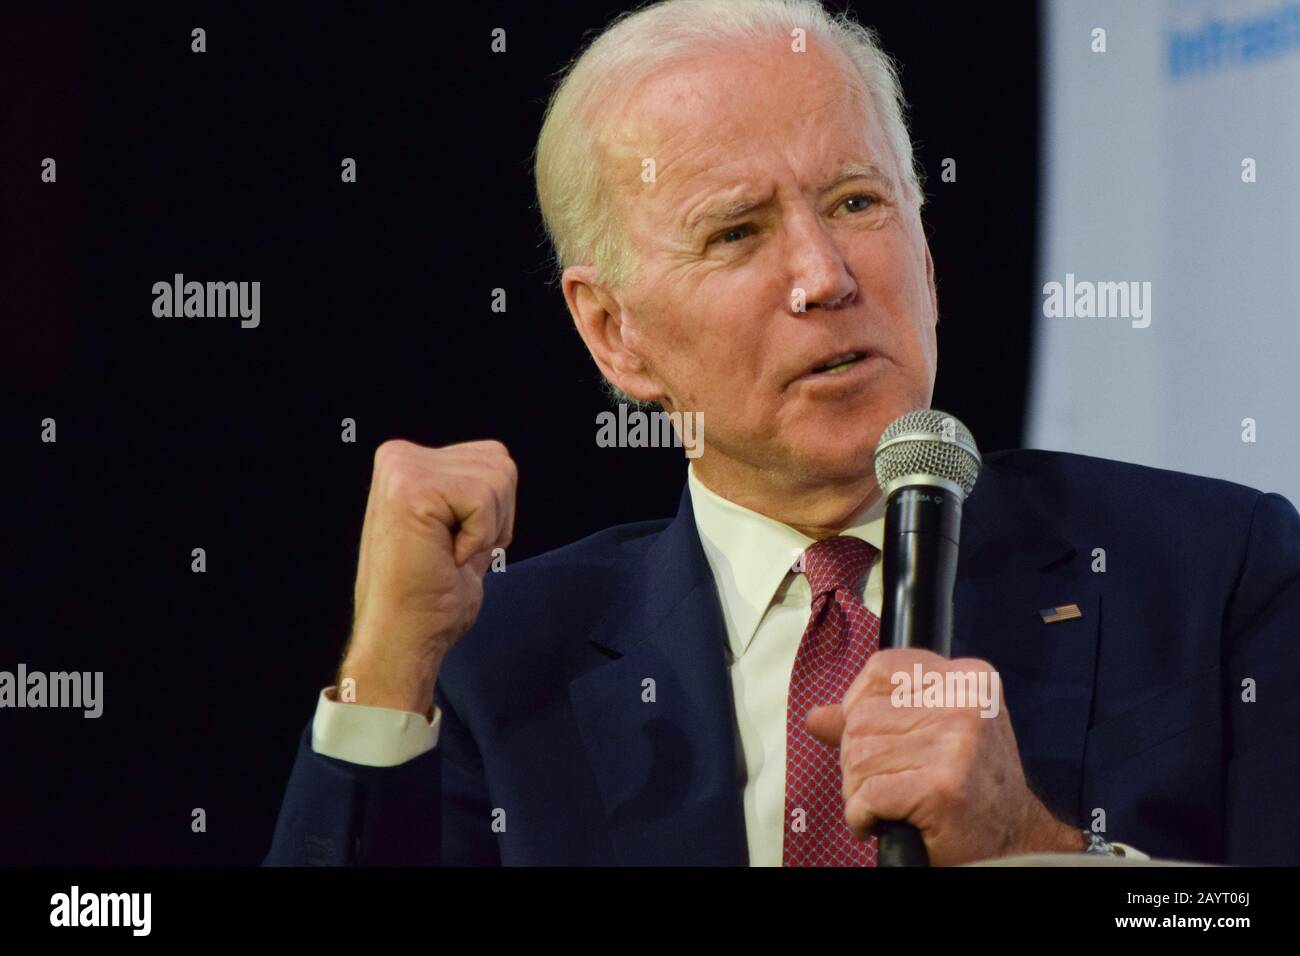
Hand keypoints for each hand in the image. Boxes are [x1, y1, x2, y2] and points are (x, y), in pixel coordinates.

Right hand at [337, 438, 516, 712]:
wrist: (400, 639)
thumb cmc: (426, 600)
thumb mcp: (457, 531)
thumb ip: (472, 498)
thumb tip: (501, 473)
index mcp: (407, 464)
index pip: (493, 460)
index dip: (494, 513)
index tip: (455, 547)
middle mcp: (399, 456)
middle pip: (501, 463)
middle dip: (495, 519)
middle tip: (452, 555)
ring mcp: (402, 468)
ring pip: (498, 478)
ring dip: (485, 530)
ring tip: (446, 555)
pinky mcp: (412, 488)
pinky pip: (484, 499)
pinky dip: (478, 537)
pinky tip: (445, 557)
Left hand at [805, 648, 1083, 865]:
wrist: (1015, 842)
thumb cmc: (969, 785)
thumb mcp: (931, 734)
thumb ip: (874, 718)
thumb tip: (816, 717)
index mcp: (966, 677)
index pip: (879, 670)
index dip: (860, 706)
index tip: (879, 737)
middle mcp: (965, 701)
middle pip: (861, 717)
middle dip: (859, 757)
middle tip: (892, 782)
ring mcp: (955, 743)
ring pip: (857, 756)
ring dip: (860, 790)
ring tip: (892, 802)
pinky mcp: (942, 786)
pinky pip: (866, 795)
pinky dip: (863, 816)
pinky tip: (885, 821)